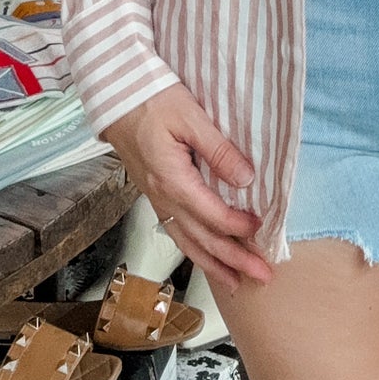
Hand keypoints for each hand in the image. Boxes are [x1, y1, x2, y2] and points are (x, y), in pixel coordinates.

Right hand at [104, 82, 272, 292]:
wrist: (116, 97)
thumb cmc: (153, 99)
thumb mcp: (190, 115)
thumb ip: (218, 148)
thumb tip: (246, 178)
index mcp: (172, 179)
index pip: (211, 214)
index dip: (237, 226)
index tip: (261, 228)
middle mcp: (162, 196)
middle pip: (201, 238)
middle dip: (233, 260)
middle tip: (261, 274)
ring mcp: (156, 198)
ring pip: (186, 241)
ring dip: (213, 264)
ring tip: (236, 282)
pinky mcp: (155, 194)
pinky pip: (176, 230)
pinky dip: (194, 249)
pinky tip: (206, 257)